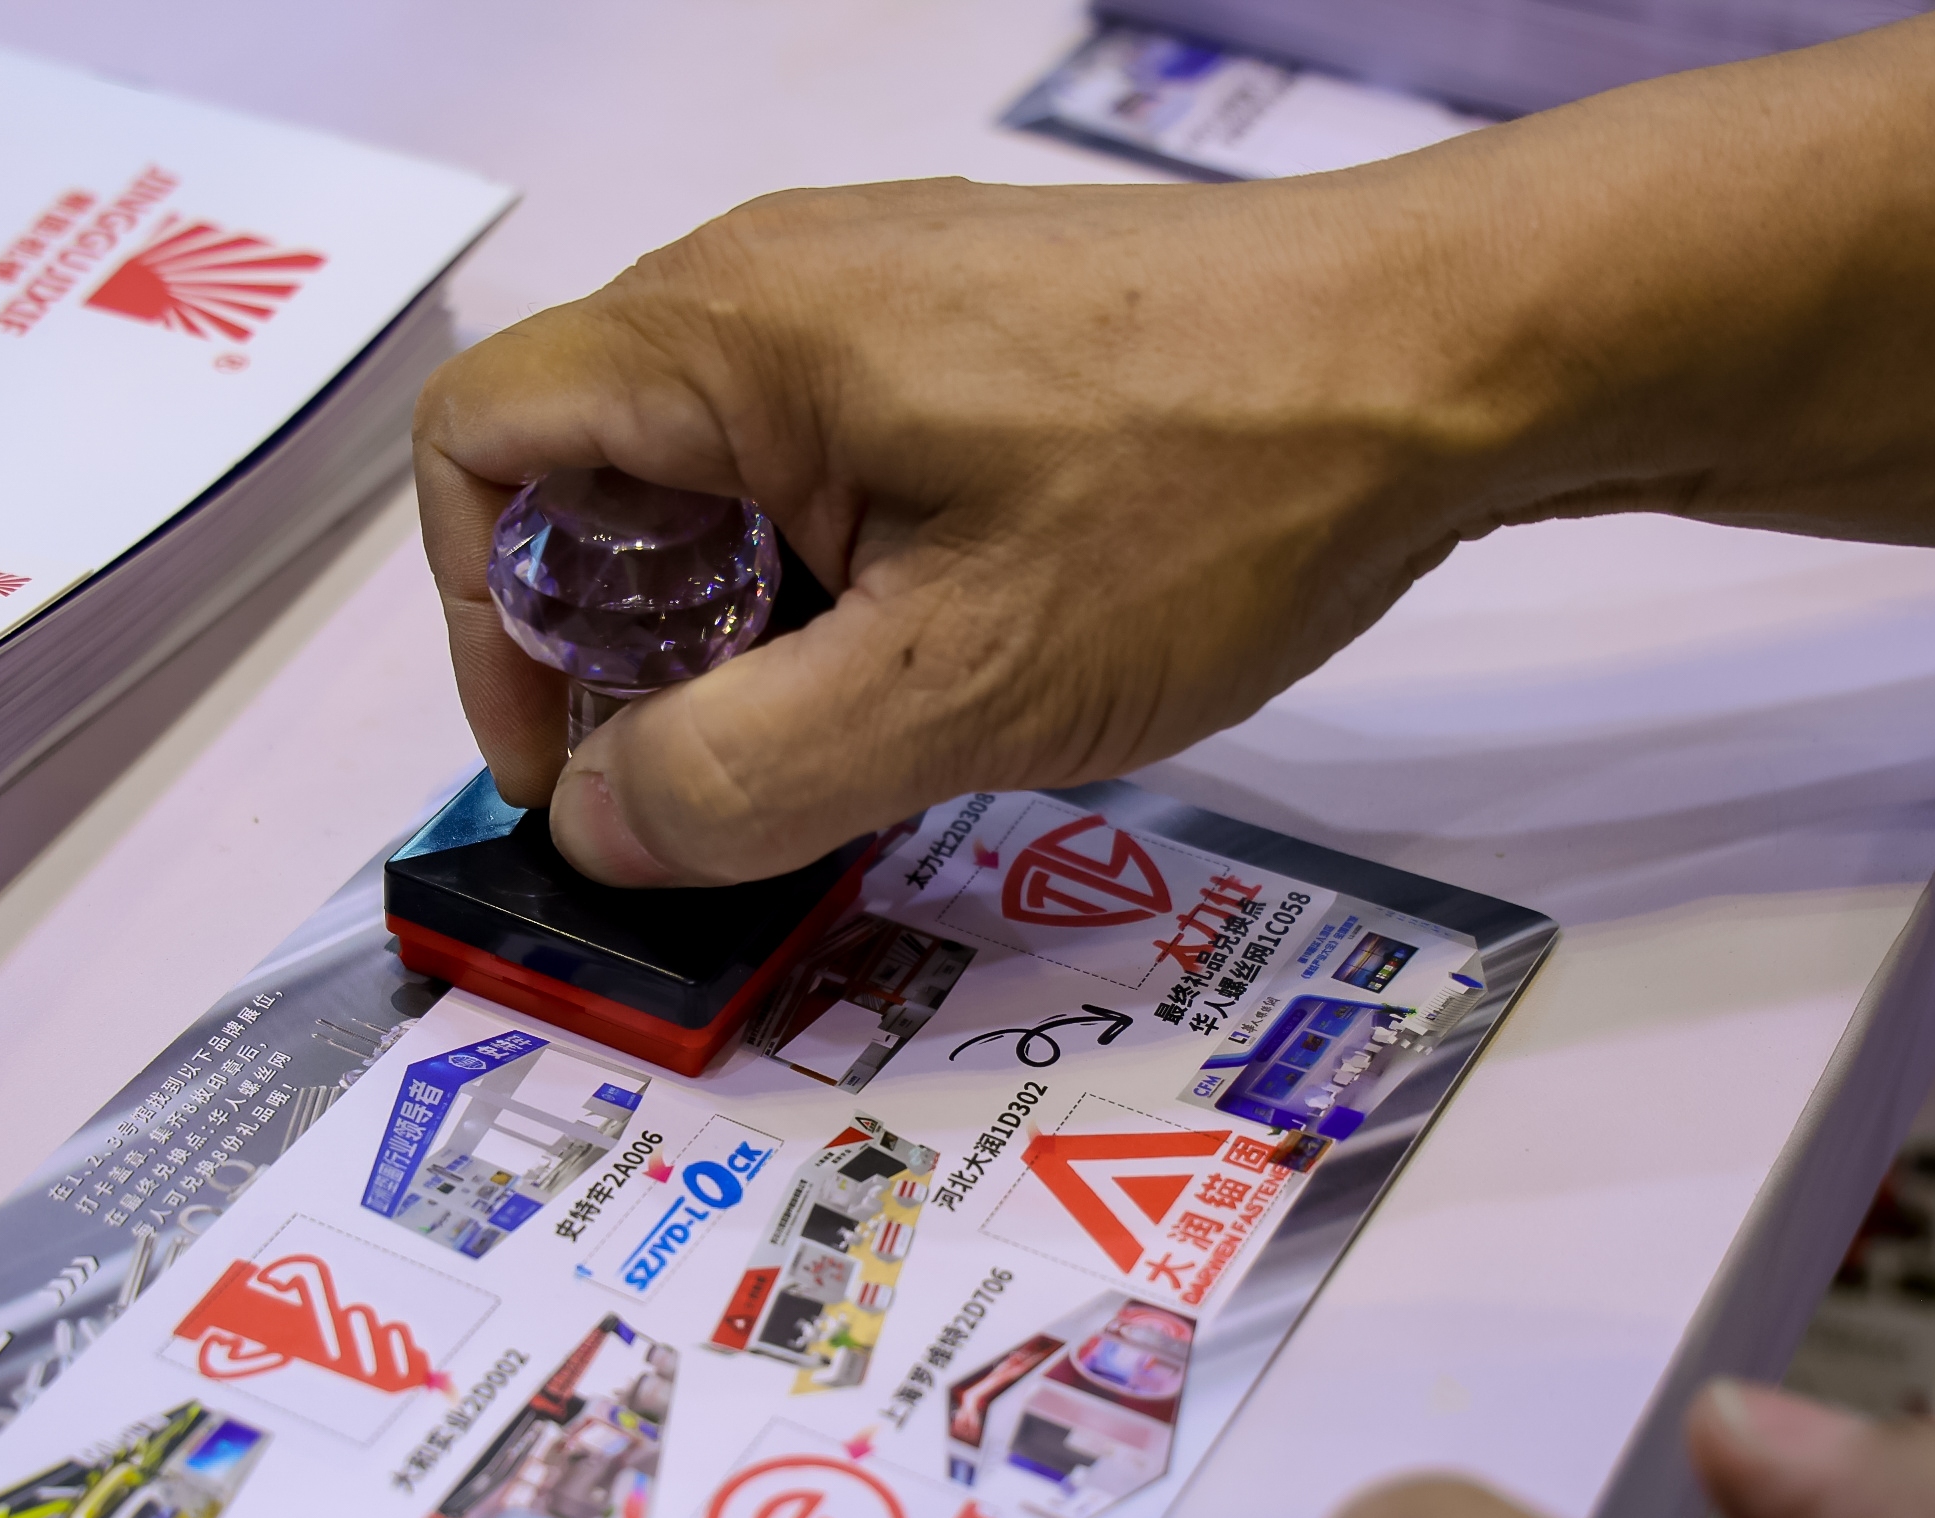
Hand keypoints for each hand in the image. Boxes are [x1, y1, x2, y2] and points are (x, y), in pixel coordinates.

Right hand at [413, 0, 1934, 889]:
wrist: (1454, 355)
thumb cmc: (1216, 494)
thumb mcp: (955, 687)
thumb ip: (742, 773)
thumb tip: (602, 821)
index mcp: (729, 335)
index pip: (480, 451)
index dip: (485, 630)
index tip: (572, 768)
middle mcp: (776, 279)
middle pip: (587, 467)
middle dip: (619, 646)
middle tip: (719, 781)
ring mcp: (877, 293)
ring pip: (711, 472)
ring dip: (732, 622)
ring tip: (847, 732)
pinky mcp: (966, 325)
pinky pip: (821, 453)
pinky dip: (824, 571)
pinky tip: (935, 655)